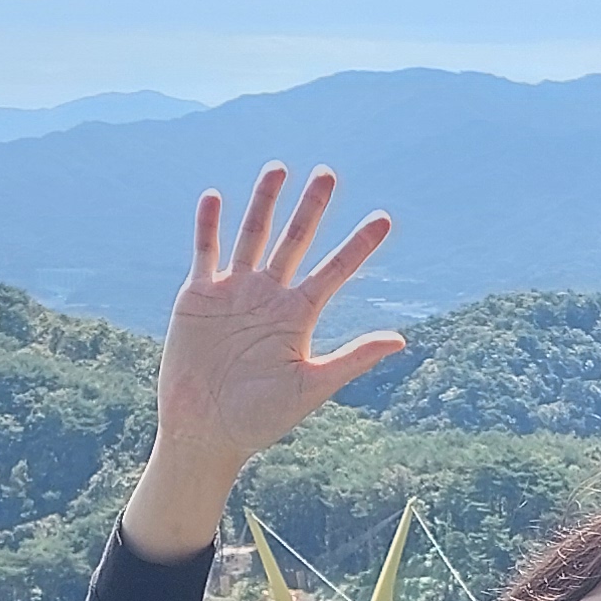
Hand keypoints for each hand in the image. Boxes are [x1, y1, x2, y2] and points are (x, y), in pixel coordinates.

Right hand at [118, 167, 403, 558]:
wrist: (205, 432)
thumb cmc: (260, 419)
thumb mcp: (310, 387)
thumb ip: (352, 360)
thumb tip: (401, 340)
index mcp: (299, 315)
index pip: (335, 271)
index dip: (358, 245)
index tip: (383, 219)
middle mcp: (269, 295)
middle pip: (295, 241)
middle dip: (311, 208)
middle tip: (328, 174)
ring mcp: (234, 292)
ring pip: (253, 236)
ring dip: (264, 203)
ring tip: (278, 168)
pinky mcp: (199, 295)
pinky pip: (205, 252)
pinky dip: (208, 225)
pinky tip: (214, 197)